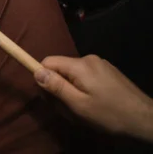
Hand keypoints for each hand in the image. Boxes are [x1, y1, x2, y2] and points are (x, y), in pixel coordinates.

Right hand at [34, 55, 152, 141]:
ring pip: (73, 74)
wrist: (145, 118)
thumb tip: (36, 71)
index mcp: (80, 65)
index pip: (48, 62)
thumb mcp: (79, 105)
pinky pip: (85, 76)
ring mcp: (100, 64)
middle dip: (59, 87)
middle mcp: (89, 59)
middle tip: (67, 109)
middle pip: (61, 68)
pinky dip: (83, 88)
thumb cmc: (109, 114)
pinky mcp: (108, 71)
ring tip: (82, 110)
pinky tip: (93, 104)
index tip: (47, 96)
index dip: (43, 78)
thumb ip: (57, 87)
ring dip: (71, 90)